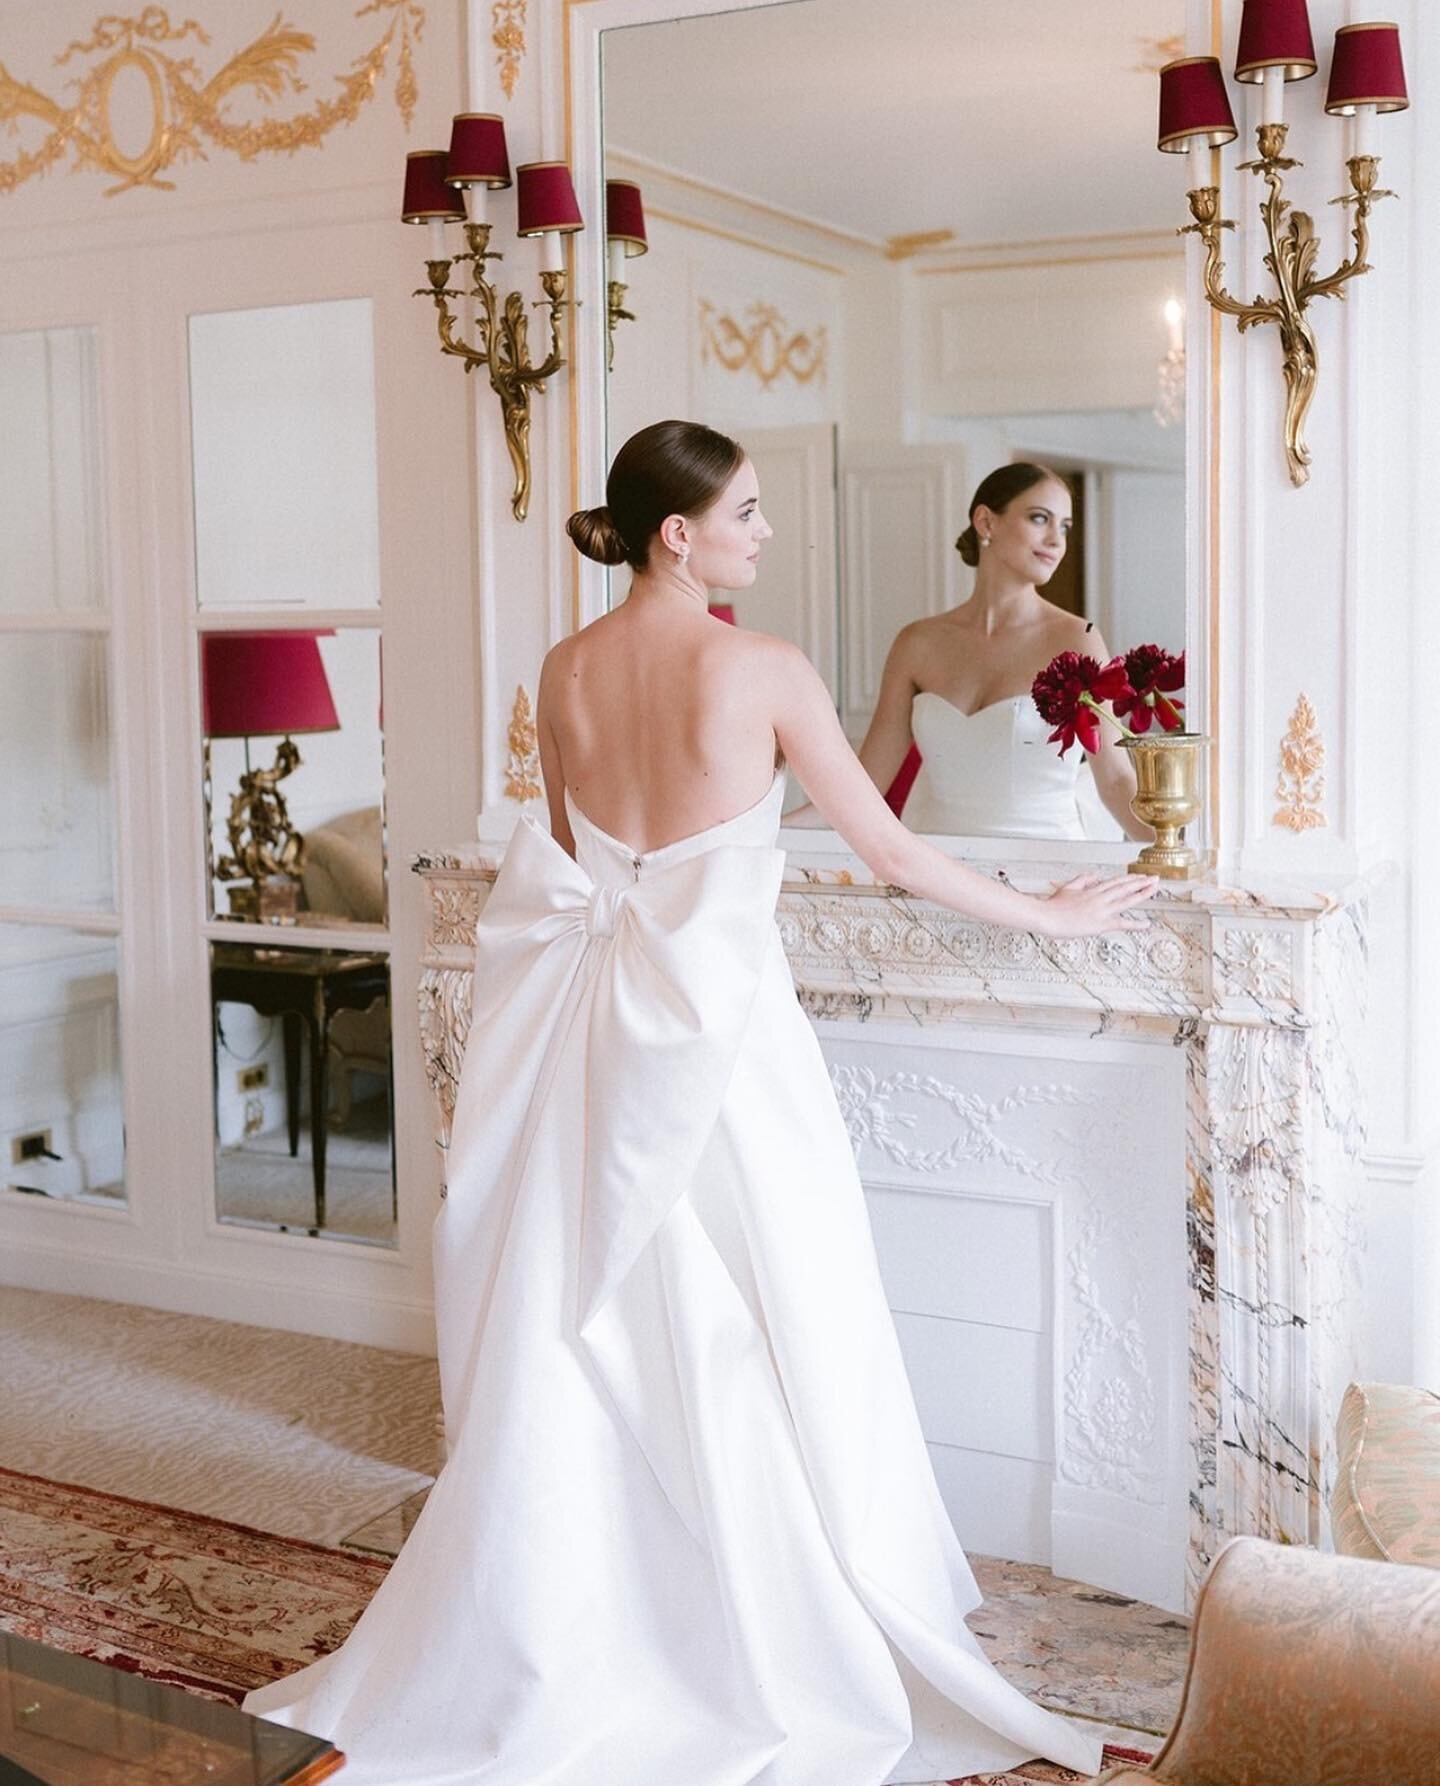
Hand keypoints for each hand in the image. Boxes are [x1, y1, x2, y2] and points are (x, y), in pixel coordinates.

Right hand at [1036, 872, 1159, 937]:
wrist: (1046, 917)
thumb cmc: (1053, 905)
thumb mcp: (1068, 887)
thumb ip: (1083, 880)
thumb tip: (1095, 876)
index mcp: (1092, 890)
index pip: (1116, 882)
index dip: (1130, 878)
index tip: (1140, 876)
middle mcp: (1100, 898)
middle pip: (1125, 887)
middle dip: (1141, 882)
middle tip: (1155, 879)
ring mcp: (1101, 910)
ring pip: (1127, 900)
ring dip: (1142, 894)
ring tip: (1154, 889)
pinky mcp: (1100, 924)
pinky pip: (1122, 923)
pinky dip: (1135, 924)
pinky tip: (1147, 924)